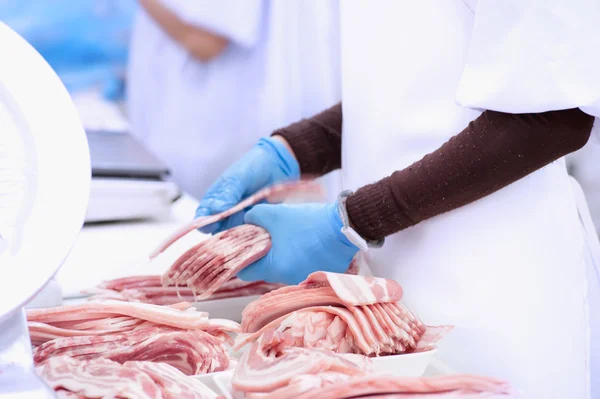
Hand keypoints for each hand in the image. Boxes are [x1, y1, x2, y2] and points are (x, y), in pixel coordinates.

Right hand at [195, 137, 299, 233]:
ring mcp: (240, 220)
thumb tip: (216, 210)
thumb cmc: (252, 166)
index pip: (203, 218)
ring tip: (248, 233)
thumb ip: (228, 193)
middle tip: (232, 234)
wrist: (276, 164)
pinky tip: (259, 234)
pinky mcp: (256, 224)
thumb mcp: (238, 177)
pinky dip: (254, 237)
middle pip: (218, 232)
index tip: (212, 226)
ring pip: (235, 236)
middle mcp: (225, 213)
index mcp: (215, 200)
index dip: (205, 225)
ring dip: (239, 238)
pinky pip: (252, 235)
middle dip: (223, 237)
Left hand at [238, 202, 359, 284]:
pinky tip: (309, 244)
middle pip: (267, 270)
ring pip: (285, 269)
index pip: (246, 272)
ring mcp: (305, 279)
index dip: (244, 259)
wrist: (344, 225)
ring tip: (294, 237)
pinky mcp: (321, 276)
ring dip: (285, 256)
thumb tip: (248, 221)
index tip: (248, 247)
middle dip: (267, 254)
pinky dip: (302, 258)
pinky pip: (303, 268)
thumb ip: (255, 217)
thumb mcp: (275, 214)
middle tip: (272, 236)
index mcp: (274, 268)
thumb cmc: (307, 222)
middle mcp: (288, 279)